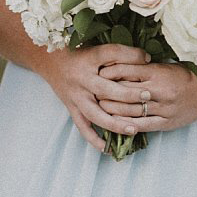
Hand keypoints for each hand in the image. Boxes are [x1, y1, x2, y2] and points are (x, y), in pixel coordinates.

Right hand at [34, 44, 152, 151]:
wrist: (49, 61)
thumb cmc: (78, 54)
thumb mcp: (96, 47)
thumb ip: (119, 53)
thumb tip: (148, 58)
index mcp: (89, 59)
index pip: (111, 54)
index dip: (130, 56)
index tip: (148, 60)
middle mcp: (82, 79)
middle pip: (105, 89)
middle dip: (128, 94)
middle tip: (147, 97)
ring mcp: (76, 96)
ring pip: (96, 114)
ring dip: (115, 123)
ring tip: (134, 129)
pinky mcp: (72, 108)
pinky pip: (83, 127)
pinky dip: (94, 139)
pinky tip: (108, 148)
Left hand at [97, 54, 196, 132]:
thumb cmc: (184, 75)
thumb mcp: (163, 66)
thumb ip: (143, 69)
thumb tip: (118, 68)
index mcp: (157, 72)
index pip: (127, 71)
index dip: (110, 73)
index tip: (98, 73)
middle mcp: (158, 90)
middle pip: (125, 92)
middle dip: (107, 93)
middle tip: (93, 92)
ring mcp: (163, 108)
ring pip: (132, 110)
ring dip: (114, 110)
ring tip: (101, 108)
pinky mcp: (166, 122)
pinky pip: (143, 125)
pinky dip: (128, 125)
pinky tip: (117, 124)